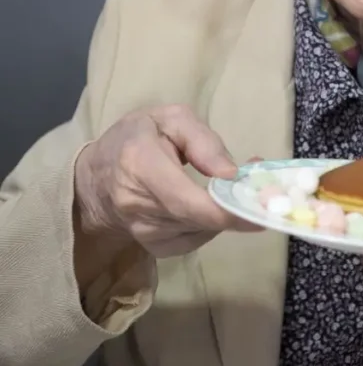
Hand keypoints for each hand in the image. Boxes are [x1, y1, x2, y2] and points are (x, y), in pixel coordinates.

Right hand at [74, 104, 259, 259]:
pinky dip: (211, 223)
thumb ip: (202, 140)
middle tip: (264, 188)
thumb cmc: (136, 137)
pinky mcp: (154, 247)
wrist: (95, 176)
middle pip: (199, 219)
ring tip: (231, 187)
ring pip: (202, 230)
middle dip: (237, 206)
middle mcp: (137, 205)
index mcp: (140, 165)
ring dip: (225, 212)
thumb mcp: (169, 118)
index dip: (224, 210)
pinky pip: (195, 239)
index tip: (260, 208)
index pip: (184, 200)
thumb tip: (230, 174)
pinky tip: (209, 204)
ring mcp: (143, 232)